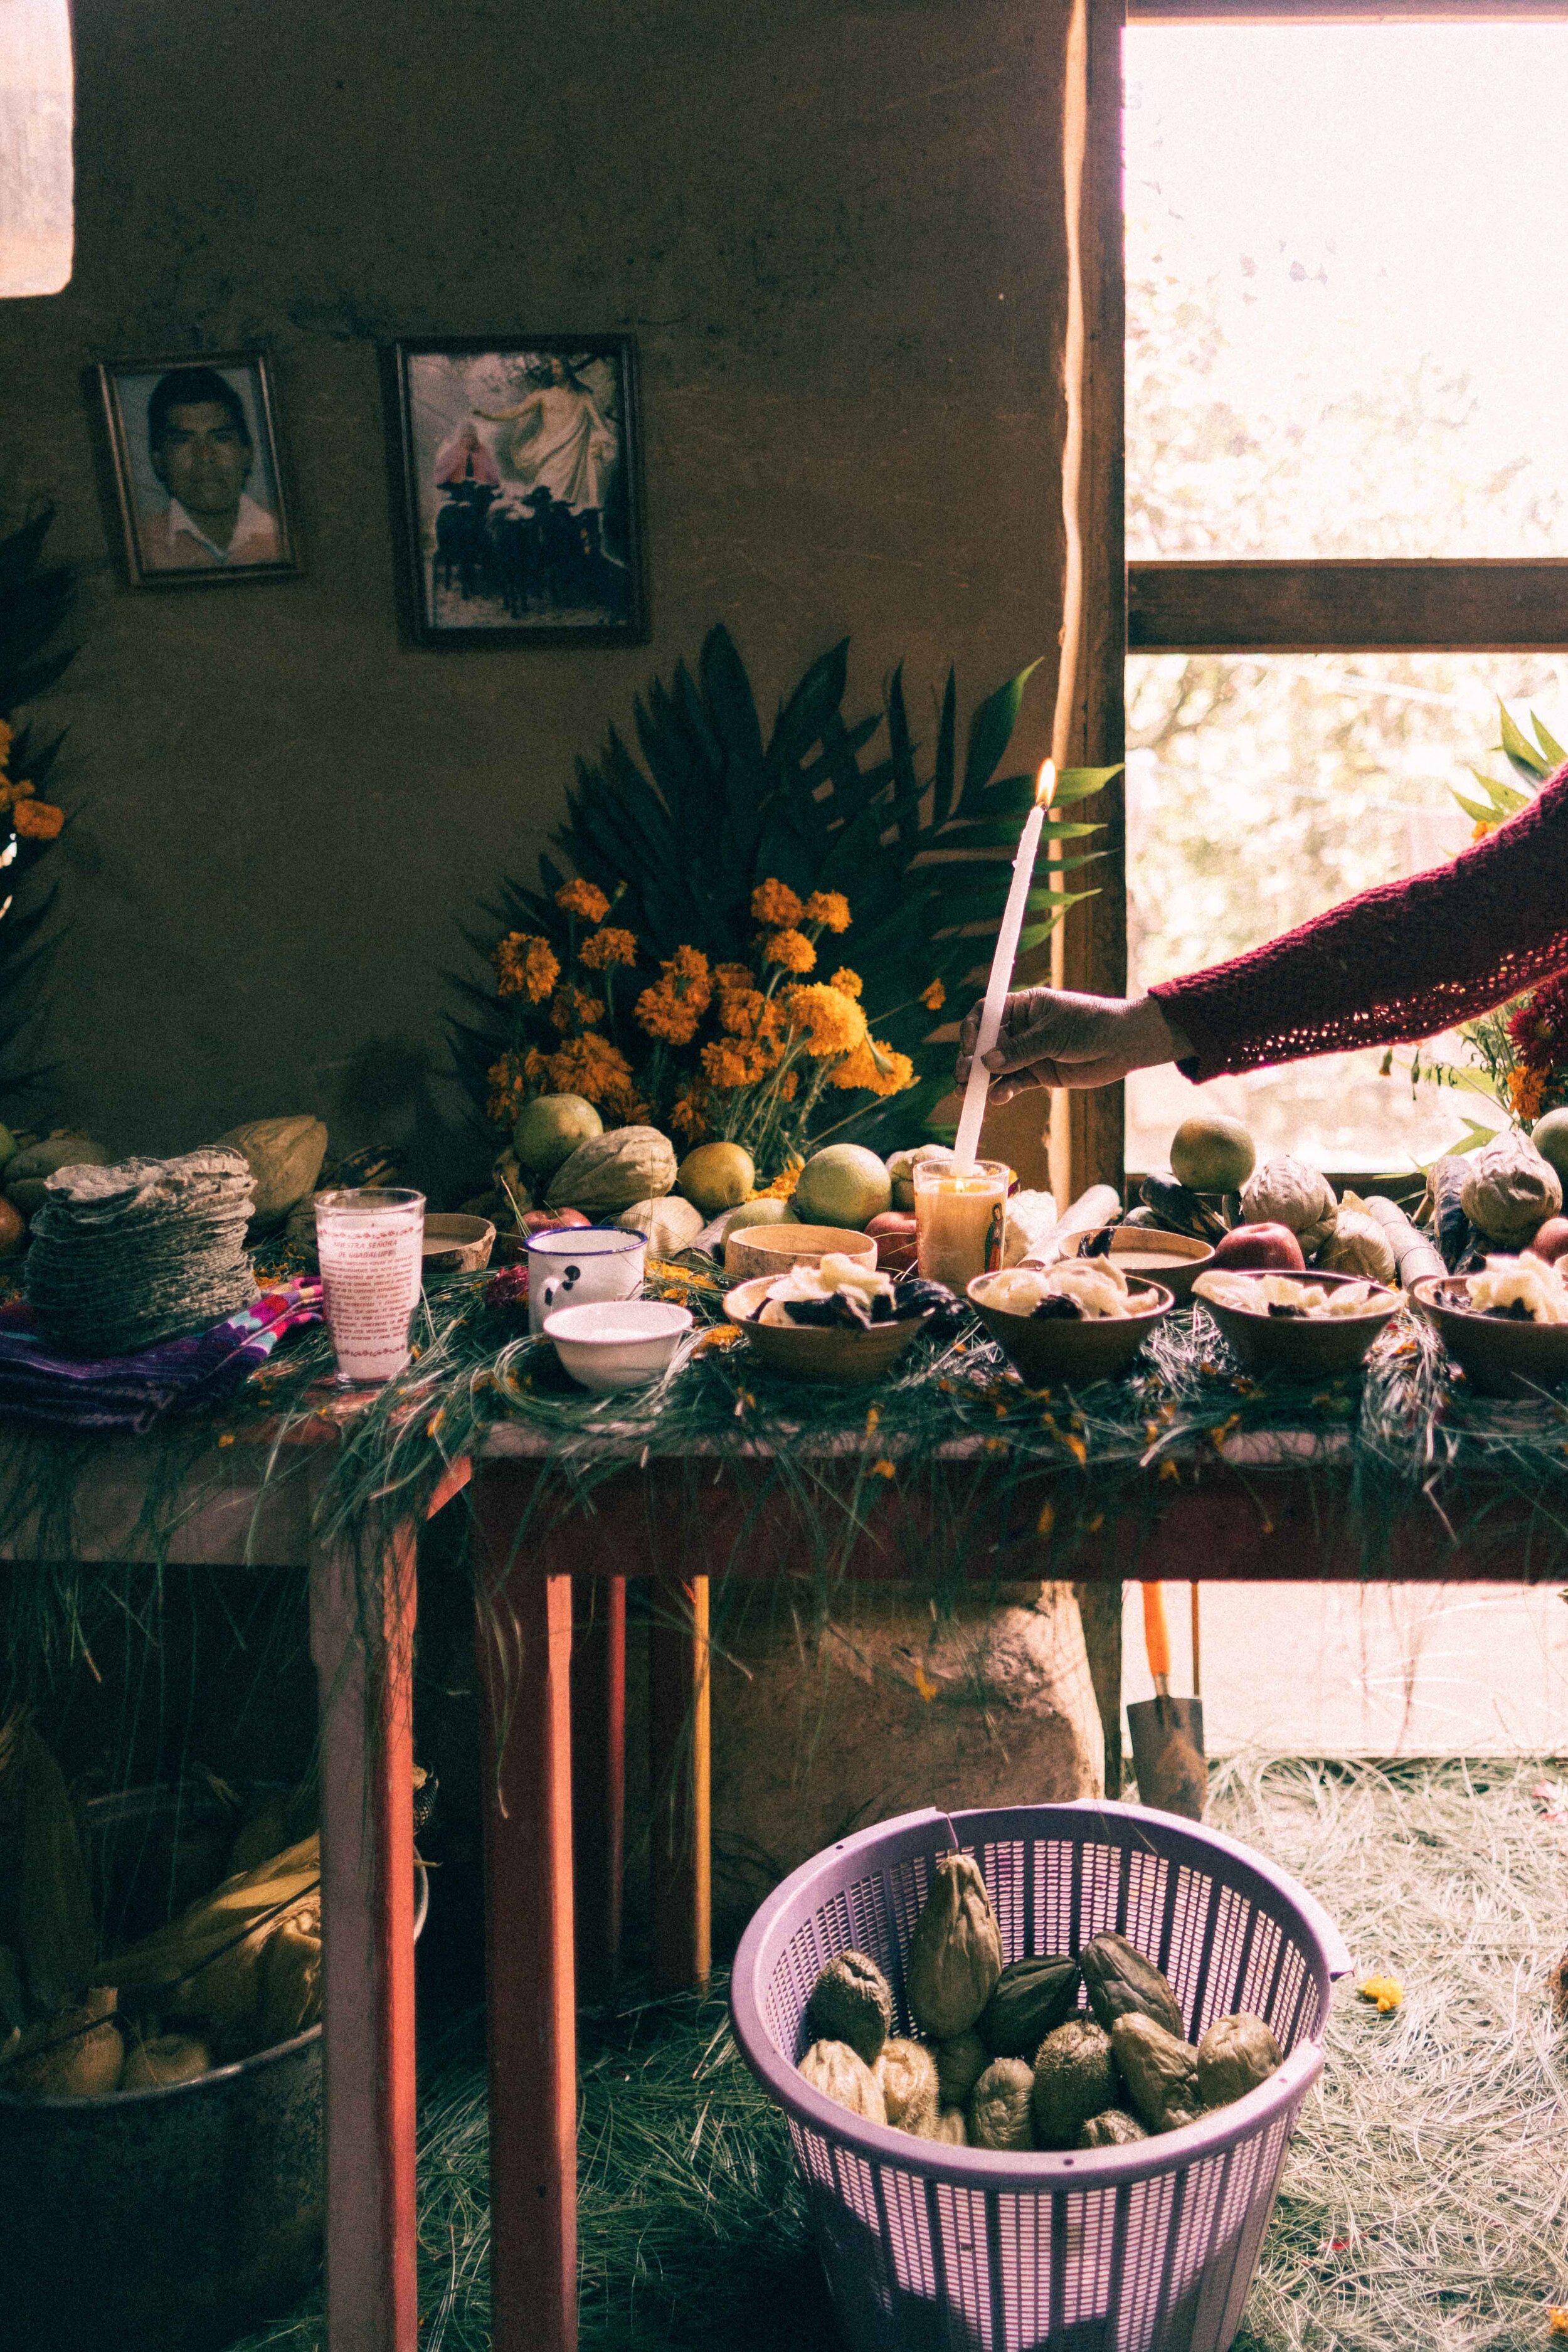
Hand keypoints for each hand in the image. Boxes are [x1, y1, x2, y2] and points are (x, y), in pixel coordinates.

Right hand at [955, 989, 1187, 1101]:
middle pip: (986, 1044)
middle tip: (963, 1078)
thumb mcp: (1053, 1034)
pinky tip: (998, 1098)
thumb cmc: (1092, 1024)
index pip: (986, 1013)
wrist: (1125, 1044)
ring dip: (982, 1081)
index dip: (973, 1029)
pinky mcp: (1039, 1074)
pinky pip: (1013, 1083)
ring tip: (970, 1095)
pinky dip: (1003, 1091)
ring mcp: (1029, 1052)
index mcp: (1023, 1006)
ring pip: (996, 1067)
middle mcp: (1021, 1028)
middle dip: (972, 1061)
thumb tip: (986, 1062)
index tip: (970, 1047)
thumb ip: (1020, 1050)